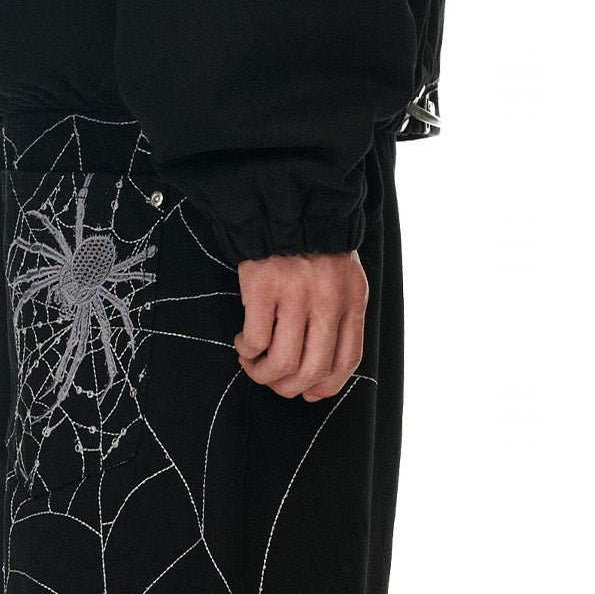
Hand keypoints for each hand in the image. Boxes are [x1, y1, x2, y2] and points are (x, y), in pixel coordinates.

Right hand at [233, 249, 367, 400]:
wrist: (284, 201)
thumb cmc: (313, 243)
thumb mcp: (342, 276)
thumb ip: (339, 316)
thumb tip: (318, 376)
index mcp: (351, 297)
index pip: (346, 360)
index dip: (325, 387)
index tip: (308, 393)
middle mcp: (327, 299)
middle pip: (313, 369)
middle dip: (289, 387)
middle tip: (273, 380)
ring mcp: (295, 293)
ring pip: (283, 363)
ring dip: (263, 374)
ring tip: (253, 363)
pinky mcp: (263, 287)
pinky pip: (255, 340)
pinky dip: (247, 350)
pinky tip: (243, 341)